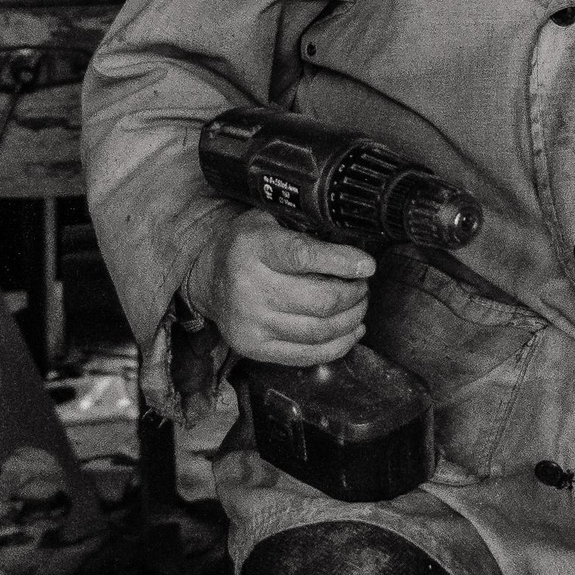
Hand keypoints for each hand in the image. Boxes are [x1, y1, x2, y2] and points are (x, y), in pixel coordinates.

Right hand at [189, 207, 375, 365]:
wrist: (206, 279)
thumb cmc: (246, 246)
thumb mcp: (268, 220)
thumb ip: (304, 228)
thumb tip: (352, 248)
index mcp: (253, 249)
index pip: (304, 257)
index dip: (343, 262)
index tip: (368, 265)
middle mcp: (249, 288)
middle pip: (320, 300)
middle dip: (354, 294)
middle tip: (364, 286)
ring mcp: (251, 323)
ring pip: (319, 330)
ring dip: (351, 319)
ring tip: (359, 305)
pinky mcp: (255, 348)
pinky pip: (307, 355)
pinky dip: (338, 345)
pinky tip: (352, 331)